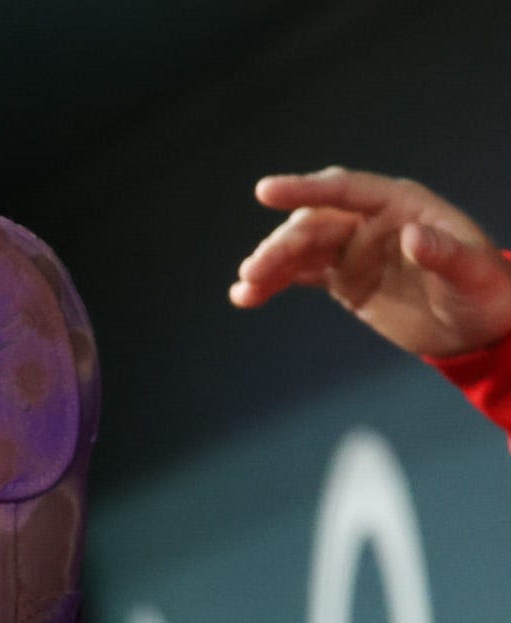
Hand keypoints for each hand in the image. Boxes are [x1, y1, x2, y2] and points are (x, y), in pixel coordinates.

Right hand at [232, 168, 510, 357]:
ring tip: (245, 290)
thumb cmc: (485, 291)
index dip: (305, 189)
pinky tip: (247, 297)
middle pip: (314, 224)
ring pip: (300, 249)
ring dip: (269, 265)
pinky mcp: (343, 279)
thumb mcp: (473, 272)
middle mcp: (371, 222)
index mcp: (401, 205)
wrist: (479, 325)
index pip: (345, 190)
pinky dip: (273, 284)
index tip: (266, 192)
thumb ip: (445, 253)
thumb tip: (412, 237)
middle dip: (281, 245)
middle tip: (254, 271)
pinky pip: (299, 275)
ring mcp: (354, 250)